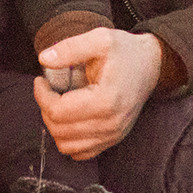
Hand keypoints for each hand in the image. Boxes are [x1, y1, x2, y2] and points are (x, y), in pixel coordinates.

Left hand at [32, 27, 165, 159]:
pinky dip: (68, 139)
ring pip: (66, 146)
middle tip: (49, 90)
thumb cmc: (126, 51)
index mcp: (106, 100)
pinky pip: (80, 152)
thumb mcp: (100, 39)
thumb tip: (44, 59)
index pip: (58, 111)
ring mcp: (113, 135)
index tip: (41, 81)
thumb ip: (70, 48)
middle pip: (59, 130)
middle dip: (46, 109)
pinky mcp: (113, 140)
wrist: (151, 65)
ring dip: (55, 126)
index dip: (41, 96)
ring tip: (59, 103)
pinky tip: (70, 118)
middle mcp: (111, 124)